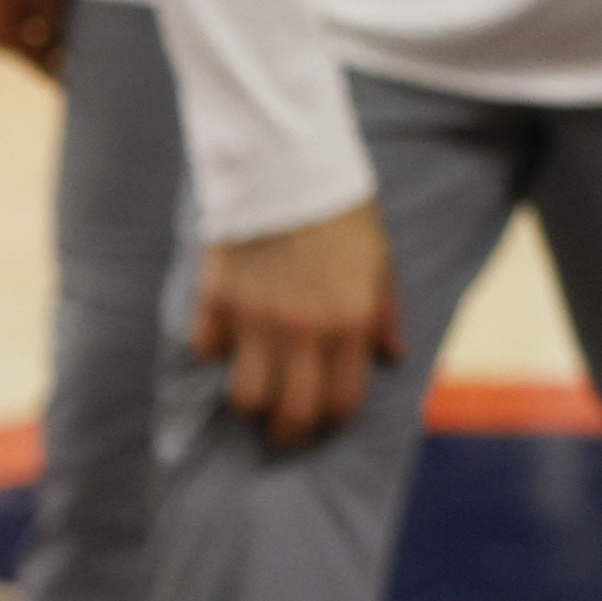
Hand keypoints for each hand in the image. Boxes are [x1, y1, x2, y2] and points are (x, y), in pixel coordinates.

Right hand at [195, 200, 400, 447]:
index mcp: (351, 323)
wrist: (289, 169)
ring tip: (257, 392)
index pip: (341, 404)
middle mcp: (304, 331)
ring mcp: (256, 320)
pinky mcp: (216, 301)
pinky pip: (207, 351)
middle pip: (290, 415)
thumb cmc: (343, 217)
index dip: (333, 420)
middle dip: (288, 431)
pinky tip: (228, 339)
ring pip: (244, 399)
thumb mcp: (380, 263)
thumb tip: (394, 357)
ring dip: (251, 401)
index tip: (326, 417)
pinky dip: (215, 352)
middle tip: (284, 428)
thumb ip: (385, 314)